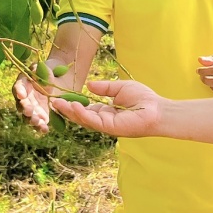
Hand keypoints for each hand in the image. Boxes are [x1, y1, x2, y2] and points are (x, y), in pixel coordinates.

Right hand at [13, 71, 54, 133]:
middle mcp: (25, 98)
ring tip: (37, 122)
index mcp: (23, 84)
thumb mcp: (44, 68)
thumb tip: (37, 70)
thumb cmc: (47, 72)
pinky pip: (39, 123)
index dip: (19, 91)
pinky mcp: (41, 116)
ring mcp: (32, 108)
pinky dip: (41, 128)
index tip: (22, 95)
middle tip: (29, 111)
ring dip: (31, 120)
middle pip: (21, 105)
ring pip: (28, 116)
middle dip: (25, 109)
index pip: (18, 87)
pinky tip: (45, 130)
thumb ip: (40, 69)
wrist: (58, 79)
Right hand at [50, 80, 164, 137]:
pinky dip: (82, 114)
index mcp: (107, 112)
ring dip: (71, 112)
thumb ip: (105, 88)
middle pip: (81, 116)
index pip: (87, 109)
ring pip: (84, 120)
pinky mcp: (111, 128)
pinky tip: (74, 106)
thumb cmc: (144, 99)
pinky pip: (93, 121)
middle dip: (67, 109)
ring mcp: (107, 125)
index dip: (74, 104)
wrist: (158, 109)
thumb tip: (89, 85)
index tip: (61, 97)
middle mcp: (105, 120)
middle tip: (53, 102)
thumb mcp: (120, 88)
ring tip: (58, 103)